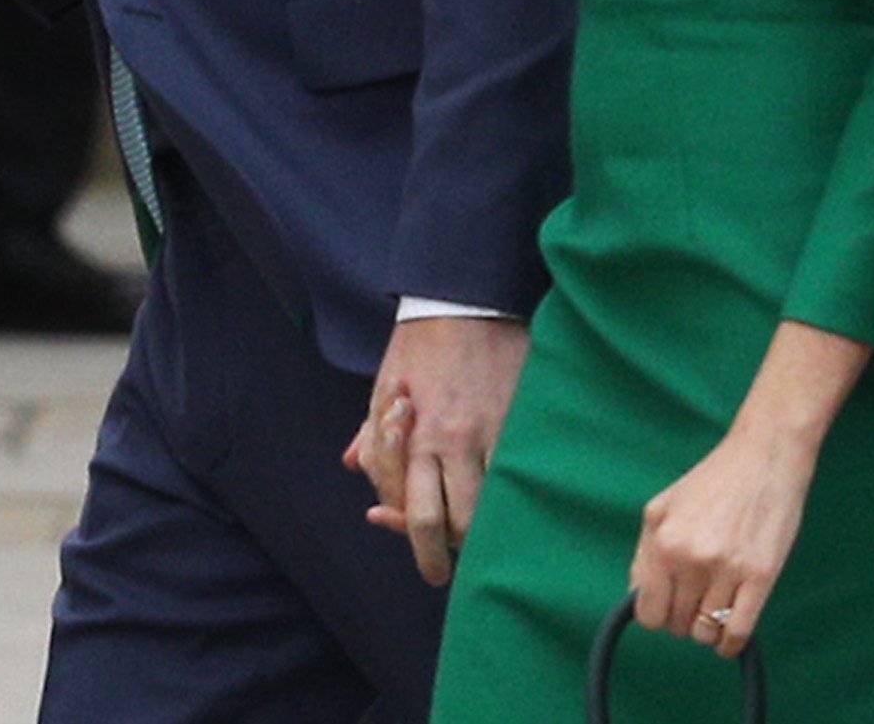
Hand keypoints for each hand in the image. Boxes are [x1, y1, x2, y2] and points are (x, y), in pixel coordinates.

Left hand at [343, 314, 528, 583]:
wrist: (466, 299)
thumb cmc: (421, 343)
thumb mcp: (383, 385)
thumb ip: (373, 432)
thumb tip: (354, 465)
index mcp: (413, 435)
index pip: (408, 508)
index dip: (403, 531)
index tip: (399, 532)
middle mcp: (449, 442)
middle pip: (446, 524)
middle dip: (438, 559)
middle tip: (438, 574)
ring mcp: (489, 435)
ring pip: (487, 511)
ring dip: (477, 534)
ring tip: (474, 546)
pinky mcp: (519, 424)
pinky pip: (516, 479)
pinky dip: (508, 499)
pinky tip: (505, 505)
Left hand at [627, 321, 869, 658]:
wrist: (764, 457)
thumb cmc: (713, 481)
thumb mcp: (662, 508)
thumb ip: (644, 555)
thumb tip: (638, 596)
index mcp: (663, 542)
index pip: (648, 612)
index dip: (657, 614)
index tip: (669, 605)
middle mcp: (691, 559)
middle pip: (677, 624)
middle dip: (683, 619)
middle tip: (696, 601)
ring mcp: (727, 569)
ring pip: (706, 632)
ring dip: (708, 629)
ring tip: (714, 609)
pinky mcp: (761, 577)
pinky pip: (739, 632)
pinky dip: (730, 644)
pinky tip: (729, 639)